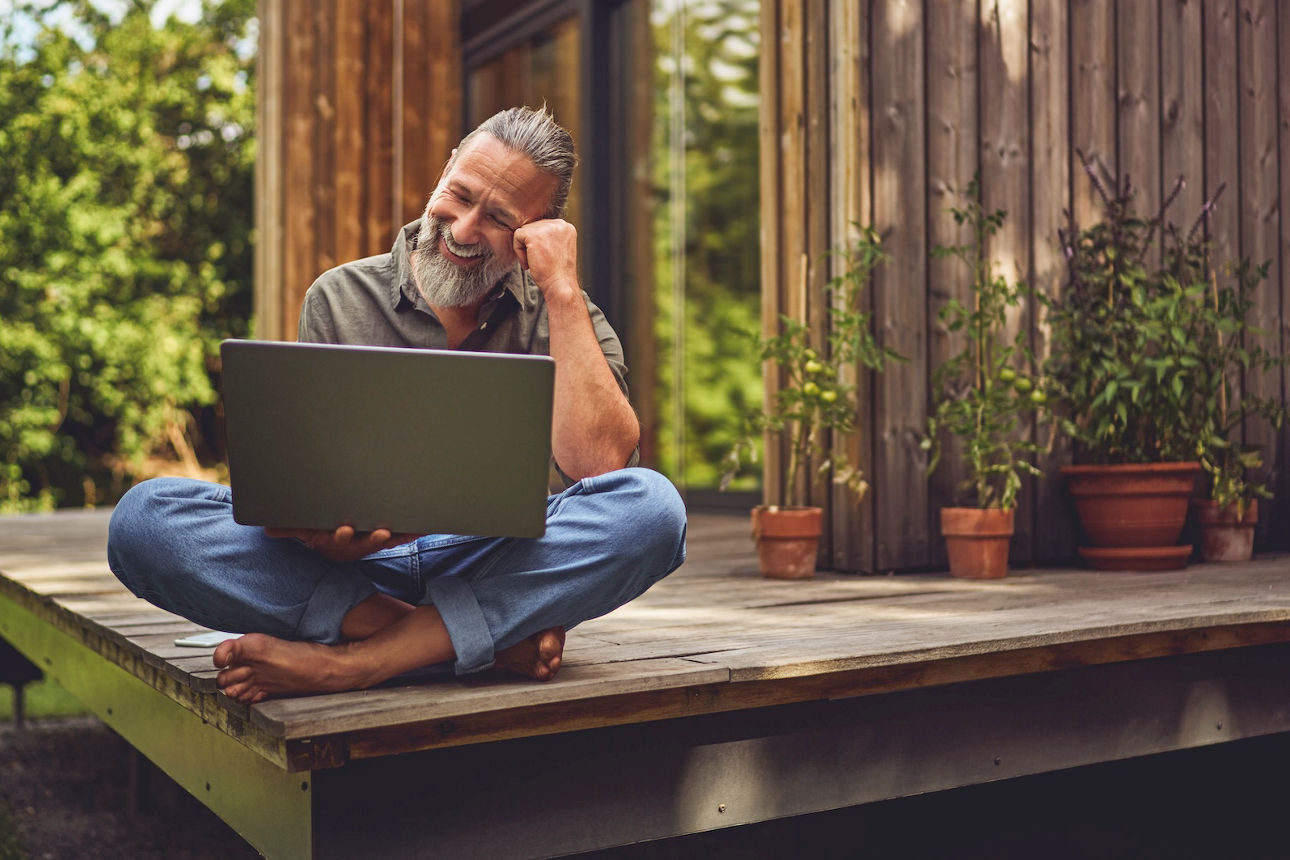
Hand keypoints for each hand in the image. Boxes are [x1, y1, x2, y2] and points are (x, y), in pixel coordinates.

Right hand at [264, 525, 419, 562]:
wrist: (333, 545)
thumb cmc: (318, 533)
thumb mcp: (304, 531)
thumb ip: (287, 529)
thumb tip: (266, 529)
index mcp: (337, 539)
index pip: (340, 538)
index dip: (343, 535)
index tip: (345, 530)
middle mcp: (357, 542)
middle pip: (366, 541)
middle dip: (374, 537)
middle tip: (382, 531)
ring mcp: (372, 541)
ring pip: (386, 539)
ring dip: (398, 536)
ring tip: (410, 530)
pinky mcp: (387, 537)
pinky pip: (401, 536)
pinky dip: (411, 532)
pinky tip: (423, 527)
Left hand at [512, 219, 579, 301]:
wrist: (559, 285)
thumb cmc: (558, 272)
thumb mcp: (558, 248)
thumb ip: (549, 237)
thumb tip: (530, 231)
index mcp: (566, 227)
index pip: (543, 227)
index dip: (540, 244)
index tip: (546, 258)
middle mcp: (559, 224)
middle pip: (533, 228)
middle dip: (532, 246)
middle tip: (541, 262)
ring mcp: (547, 228)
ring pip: (524, 232)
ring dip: (525, 249)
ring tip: (536, 262)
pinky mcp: (534, 235)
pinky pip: (517, 237)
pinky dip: (519, 252)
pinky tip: (530, 263)